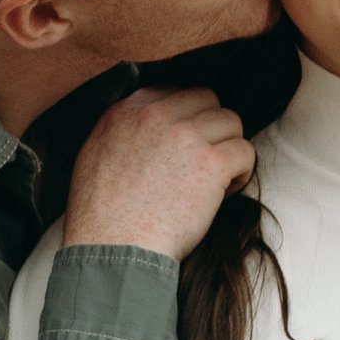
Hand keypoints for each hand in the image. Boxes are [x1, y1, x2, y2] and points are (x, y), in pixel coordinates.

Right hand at [63, 85, 254, 260]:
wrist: (112, 248)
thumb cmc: (101, 216)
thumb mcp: (94, 155)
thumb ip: (121, 131)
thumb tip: (143, 129)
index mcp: (127, 110)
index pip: (174, 92)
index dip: (187, 118)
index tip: (186, 144)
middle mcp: (156, 115)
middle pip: (207, 99)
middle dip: (212, 128)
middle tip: (206, 160)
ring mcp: (186, 136)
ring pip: (231, 121)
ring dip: (229, 148)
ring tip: (218, 178)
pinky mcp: (210, 164)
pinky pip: (245, 151)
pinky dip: (242, 172)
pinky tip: (227, 192)